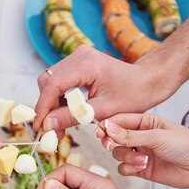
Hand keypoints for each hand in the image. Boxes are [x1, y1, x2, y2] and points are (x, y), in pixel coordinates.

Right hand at [33, 46, 172, 134]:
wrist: (148, 81)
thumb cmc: (133, 95)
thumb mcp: (102, 111)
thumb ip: (72, 117)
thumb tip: (47, 126)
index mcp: (87, 65)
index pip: (52, 85)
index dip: (43, 108)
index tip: (40, 128)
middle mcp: (79, 56)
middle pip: (48, 82)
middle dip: (46, 108)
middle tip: (50, 132)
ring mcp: (77, 57)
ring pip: (50, 82)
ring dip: (51, 105)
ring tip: (58, 128)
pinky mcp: (77, 63)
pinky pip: (59, 81)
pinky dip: (58, 100)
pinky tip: (64, 116)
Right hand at [98, 113, 188, 188]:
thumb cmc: (187, 145)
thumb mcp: (156, 136)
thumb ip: (130, 135)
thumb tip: (109, 128)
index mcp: (145, 122)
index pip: (119, 121)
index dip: (107, 126)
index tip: (100, 131)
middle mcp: (141, 137)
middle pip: (114, 138)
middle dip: (112, 142)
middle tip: (111, 145)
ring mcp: (140, 153)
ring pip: (118, 154)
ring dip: (126, 157)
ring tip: (142, 159)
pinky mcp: (141, 169)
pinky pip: (124, 168)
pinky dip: (130, 168)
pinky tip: (143, 167)